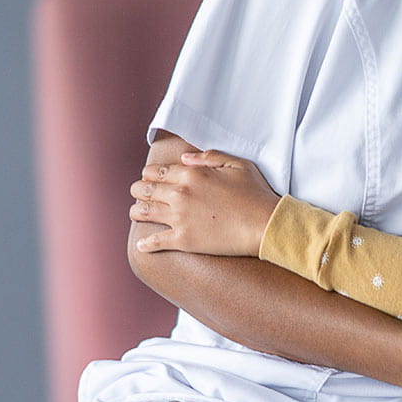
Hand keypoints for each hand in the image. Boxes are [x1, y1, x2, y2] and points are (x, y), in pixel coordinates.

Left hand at [129, 149, 280, 256]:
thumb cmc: (255, 193)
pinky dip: (145, 244)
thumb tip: (184, 157)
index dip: (149, 174)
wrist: (265, 224)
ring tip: (136, 213)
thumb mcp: (236, 164)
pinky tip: (141, 245)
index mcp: (191, 174)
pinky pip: (155, 241)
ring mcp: (179, 218)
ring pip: (143, 212)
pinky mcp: (183, 240)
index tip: (148, 178)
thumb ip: (208, 157)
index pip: (157, 171)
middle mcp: (180, 194)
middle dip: (138, 190)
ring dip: (136, 211)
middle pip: (145, 189)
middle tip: (138, 193)